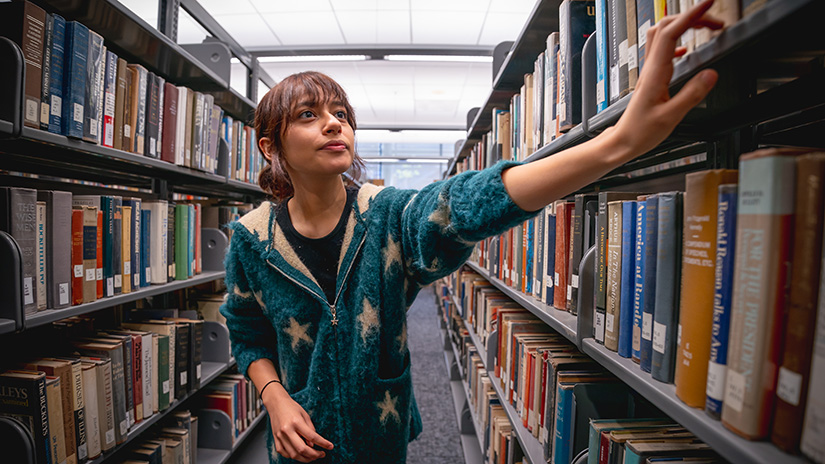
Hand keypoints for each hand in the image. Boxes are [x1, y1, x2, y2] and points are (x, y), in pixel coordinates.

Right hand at [264, 385, 333, 461]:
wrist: (276, 403)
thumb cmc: (291, 407)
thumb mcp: (305, 415)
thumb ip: (310, 429)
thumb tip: (312, 444)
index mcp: (296, 422)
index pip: (312, 437)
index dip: (323, 443)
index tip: (330, 447)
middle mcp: (287, 430)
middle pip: (302, 449)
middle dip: (314, 455)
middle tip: (321, 454)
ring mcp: (280, 436)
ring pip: (293, 454)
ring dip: (305, 458)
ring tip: (312, 456)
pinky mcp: (275, 439)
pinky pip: (284, 453)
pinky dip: (293, 456)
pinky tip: (300, 454)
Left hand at [613, 0, 723, 155]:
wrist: (623, 141)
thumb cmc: (641, 132)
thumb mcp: (671, 117)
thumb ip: (692, 95)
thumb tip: (710, 74)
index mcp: (655, 72)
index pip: (672, 32)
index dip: (691, 15)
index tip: (708, 4)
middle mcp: (651, 67)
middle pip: (666, 26)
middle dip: (691, 16)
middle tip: (714, 19)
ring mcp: (650, 71)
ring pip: (662, 35)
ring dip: (683, 25)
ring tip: (704, 28)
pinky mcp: (652, 77)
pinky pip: (662, 50)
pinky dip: (677, 42)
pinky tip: (687, 50)